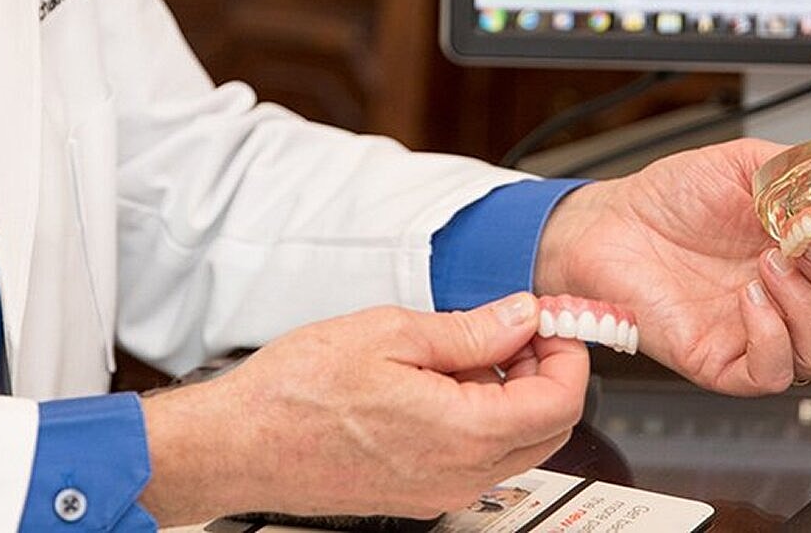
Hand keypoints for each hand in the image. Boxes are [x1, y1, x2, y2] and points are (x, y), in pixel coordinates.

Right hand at [139, 294, 588, 524]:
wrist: (243, 443)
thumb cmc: (300, 389)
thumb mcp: (389, 332)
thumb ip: (468, 331)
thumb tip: (520, 317)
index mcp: (462, 433)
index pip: (560, 402)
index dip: (566, 353)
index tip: (551, 319)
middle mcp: (461, 474)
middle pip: (547, 430)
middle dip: (545, 372)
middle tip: (517, 326)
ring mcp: (440, 490)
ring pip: (512, 444)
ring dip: (510, 393)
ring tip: (464, 344)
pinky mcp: (418, 492)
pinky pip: (474, 455)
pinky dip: (478, 414)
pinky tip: (437, 376)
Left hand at [534, 137, 810, 394]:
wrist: (607, 223)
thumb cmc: (668, 198)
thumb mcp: (741, 164)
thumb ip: (799, 173)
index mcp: (801, 254)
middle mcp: (788, 299)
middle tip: (805, 243)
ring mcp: (757, 331)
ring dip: (810, 310)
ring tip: (769, 265)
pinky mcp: (722, 360)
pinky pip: (772, 375)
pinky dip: (772, 339)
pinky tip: (749, 300)